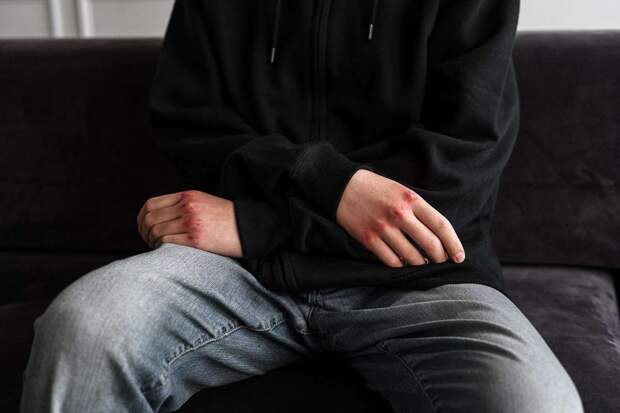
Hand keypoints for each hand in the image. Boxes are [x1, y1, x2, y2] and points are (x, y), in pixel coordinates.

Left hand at [136, 190, 242, 256]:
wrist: (250, 228)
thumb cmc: (228, 220)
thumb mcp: (205, 203)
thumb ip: (184, 207)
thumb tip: (160, 219)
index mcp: (188, 196)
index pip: (151, 204)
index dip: (142, 218)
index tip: (144, 228)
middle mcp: (187, 206)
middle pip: (150, 218)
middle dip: (144, 232)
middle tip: (149, 242)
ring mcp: (191, 222)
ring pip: (156, 232)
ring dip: (152, 242)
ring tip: (158, 248)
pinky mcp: (196, 238)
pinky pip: (167, 242)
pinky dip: (161, 248)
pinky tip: (165, 253)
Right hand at [336, 169, 464, 267]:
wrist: (342, 187)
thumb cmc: (376, 189)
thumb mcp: (402, 190)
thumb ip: (419, 209)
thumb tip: (437, 235)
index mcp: (411, 199)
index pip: (441, 226)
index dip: (454, 244)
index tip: (459, 256)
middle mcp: (399, 214)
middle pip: (430, 244)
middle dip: (440, 257)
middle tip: (440, 260)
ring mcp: (383, 228)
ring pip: (412, 256)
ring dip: (420, 262)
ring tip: (421, 260)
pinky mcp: (369, 239)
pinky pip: (392, 261)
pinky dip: (401, 264)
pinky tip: (403, 261)